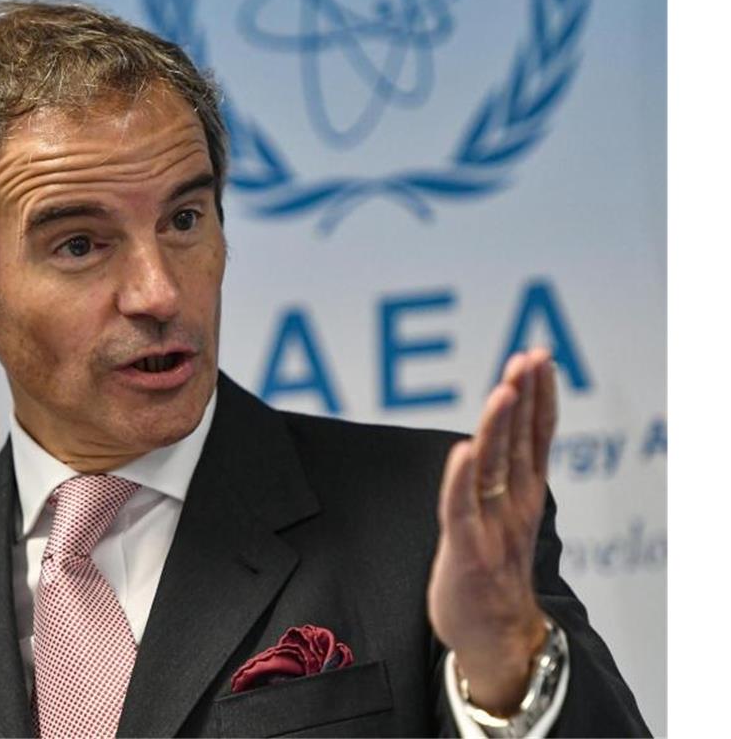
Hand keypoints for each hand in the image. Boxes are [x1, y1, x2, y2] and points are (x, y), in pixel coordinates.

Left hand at [427, 348, 556, 714]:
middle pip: (519, 442)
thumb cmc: (494, 573)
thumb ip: (504, 476)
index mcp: (524, 494)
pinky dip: (461, 479)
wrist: (497, 640)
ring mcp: (492, 527)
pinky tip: (463, 451)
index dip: (538, 396)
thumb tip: (497, 432)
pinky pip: (460, 509)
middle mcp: (514, 505)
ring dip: (498, 427)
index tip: (538, 358)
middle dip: (523, 397)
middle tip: (529, 357)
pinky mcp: (467, 551)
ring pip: (494, 467)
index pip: (534, 436)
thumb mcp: (508, 517)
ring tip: (504, 390)